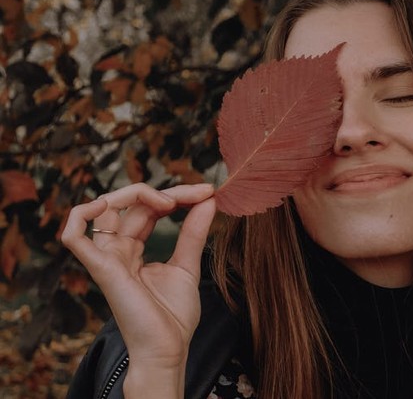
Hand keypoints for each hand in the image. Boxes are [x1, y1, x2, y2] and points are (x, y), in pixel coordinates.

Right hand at [61, 183, 215, 393]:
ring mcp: (106, 258)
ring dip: (137, 193)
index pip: (148, 208)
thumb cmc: (173, 316)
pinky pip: (74, 237)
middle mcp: (116, 250)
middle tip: (202, 194)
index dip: (176, 195)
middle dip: (169, 192)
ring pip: (105, 208)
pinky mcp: (101, 269)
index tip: (208, 192)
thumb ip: (193, 232)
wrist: (168, 349)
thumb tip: (207, 201)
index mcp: (133, 249)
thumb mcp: (187, 265)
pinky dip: (82, 214)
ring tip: (171, 201)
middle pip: (133, 204)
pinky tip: (112, 203)